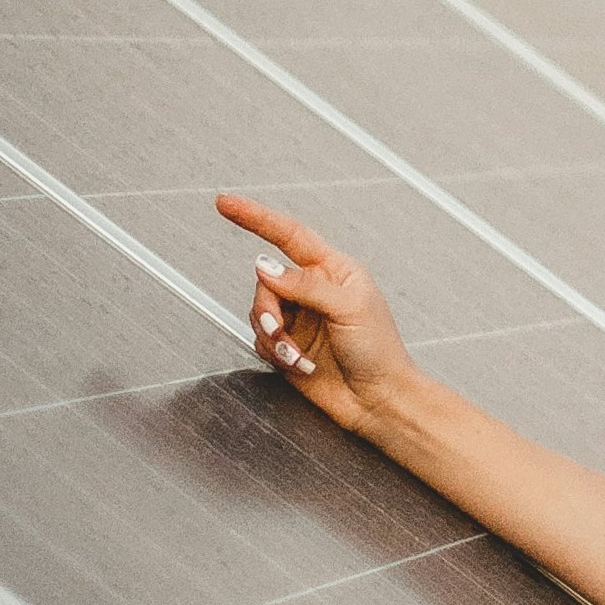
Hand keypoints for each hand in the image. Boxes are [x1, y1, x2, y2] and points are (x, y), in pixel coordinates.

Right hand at [215, 193, 417, 440]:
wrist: (378, 400)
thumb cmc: (379, 351)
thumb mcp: (348, 308)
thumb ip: (305, 285)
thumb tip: (265, 266)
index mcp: (334, 270)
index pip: (289, 235)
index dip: (256, 217)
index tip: (226, 204)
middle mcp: (313, 290)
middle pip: (266, 281)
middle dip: (267, 307)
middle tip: (279, 329)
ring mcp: (299, 318)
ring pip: (258, 312)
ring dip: (272, 336)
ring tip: (297, 355)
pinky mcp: (288, 346)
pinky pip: (261, 340)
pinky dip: (275, 354)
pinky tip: (301, 365)